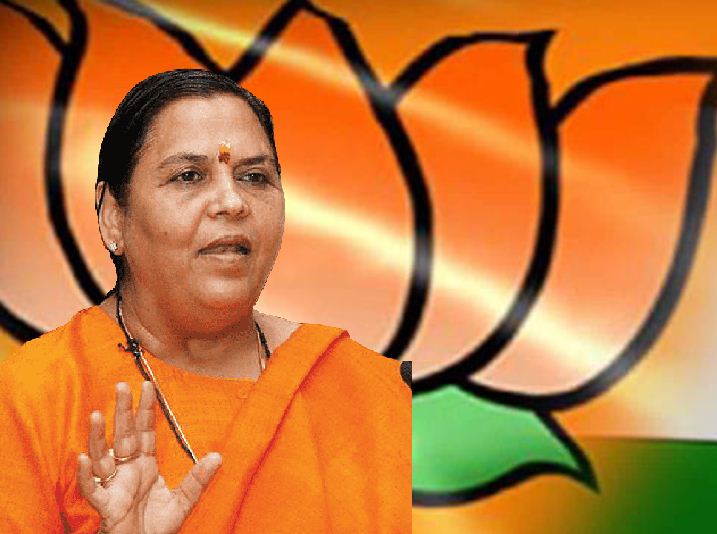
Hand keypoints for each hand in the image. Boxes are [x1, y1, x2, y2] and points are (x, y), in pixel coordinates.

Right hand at [77, 382, 221, 533]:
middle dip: (123, 412)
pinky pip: (93, 489)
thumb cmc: (157, 526)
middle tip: (121, 386)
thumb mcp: (184, 501)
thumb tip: (218, 456)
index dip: (146, 409)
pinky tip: (84, 459)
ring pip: (103, 457)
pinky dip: (86, 475)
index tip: (147, 386)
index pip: (145, 431)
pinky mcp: (106, 505)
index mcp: (145, 465)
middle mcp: (128, 470)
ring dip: (98, 436)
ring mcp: (115, 486)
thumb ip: (198, 480)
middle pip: (124, 435)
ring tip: (97, 415)